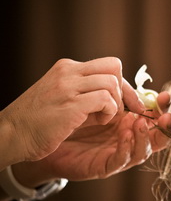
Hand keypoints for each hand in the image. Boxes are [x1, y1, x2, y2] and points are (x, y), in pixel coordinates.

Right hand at [0, 57, 144, 165]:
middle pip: (114, 67)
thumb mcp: (65, 99)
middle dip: (125, 90)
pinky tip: (99, 121)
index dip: (122, 83)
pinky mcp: (70, 105)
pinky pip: (105, 99)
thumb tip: (120, 98)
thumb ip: (89, 94)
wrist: (10, 135)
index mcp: (67, 68)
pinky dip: (109, 112)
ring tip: (103, 117)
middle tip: (121, 109)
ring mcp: (68, 86)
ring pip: (112, 83)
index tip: (128, 101)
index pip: (108, 65)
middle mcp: (68, 72)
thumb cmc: (39, 122)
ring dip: (115, 103)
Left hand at [11, 92, 170, 186]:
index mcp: (130, 119)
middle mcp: (129, 137)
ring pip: (143, 150)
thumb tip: (131, 83)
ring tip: (139, 121)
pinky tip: (124, 133)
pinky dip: (126, 147)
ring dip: (145, 136)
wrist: (43, 136)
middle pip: (157, 135)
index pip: (154, 115)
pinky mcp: (105, 165)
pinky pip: (121, 159)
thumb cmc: (71, 115)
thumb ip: (114, 92)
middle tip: (164, 115)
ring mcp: (119, 152)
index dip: (163, 107)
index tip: (165, 95)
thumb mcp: (95, 98)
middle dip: (164, 126)